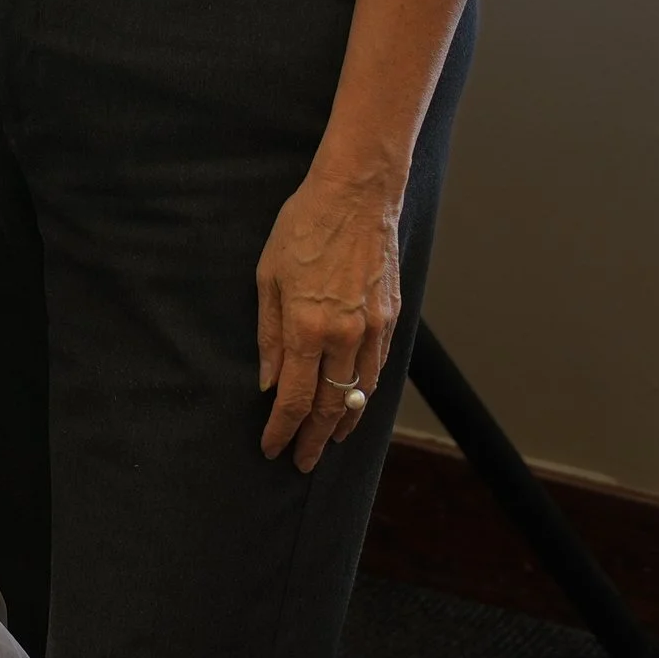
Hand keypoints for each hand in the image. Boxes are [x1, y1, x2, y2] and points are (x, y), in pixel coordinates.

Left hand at [257, 166, 402, 469]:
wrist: (356, 195)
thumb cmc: (304, 228)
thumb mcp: (267, 276)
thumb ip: (268, 333)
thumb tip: (267, 379)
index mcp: (305, 328)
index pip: (292, 398)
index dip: (281, 430)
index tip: (272, 449)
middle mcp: (342, 337)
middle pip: (328, 406)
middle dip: (312, 439)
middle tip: (301, 462)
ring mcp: (372, 330)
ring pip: (359, 394)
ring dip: (342, 422)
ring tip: (326, 440)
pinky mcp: (391, 319)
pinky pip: (378, 369)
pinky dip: (364, 393)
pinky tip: (354, 401)